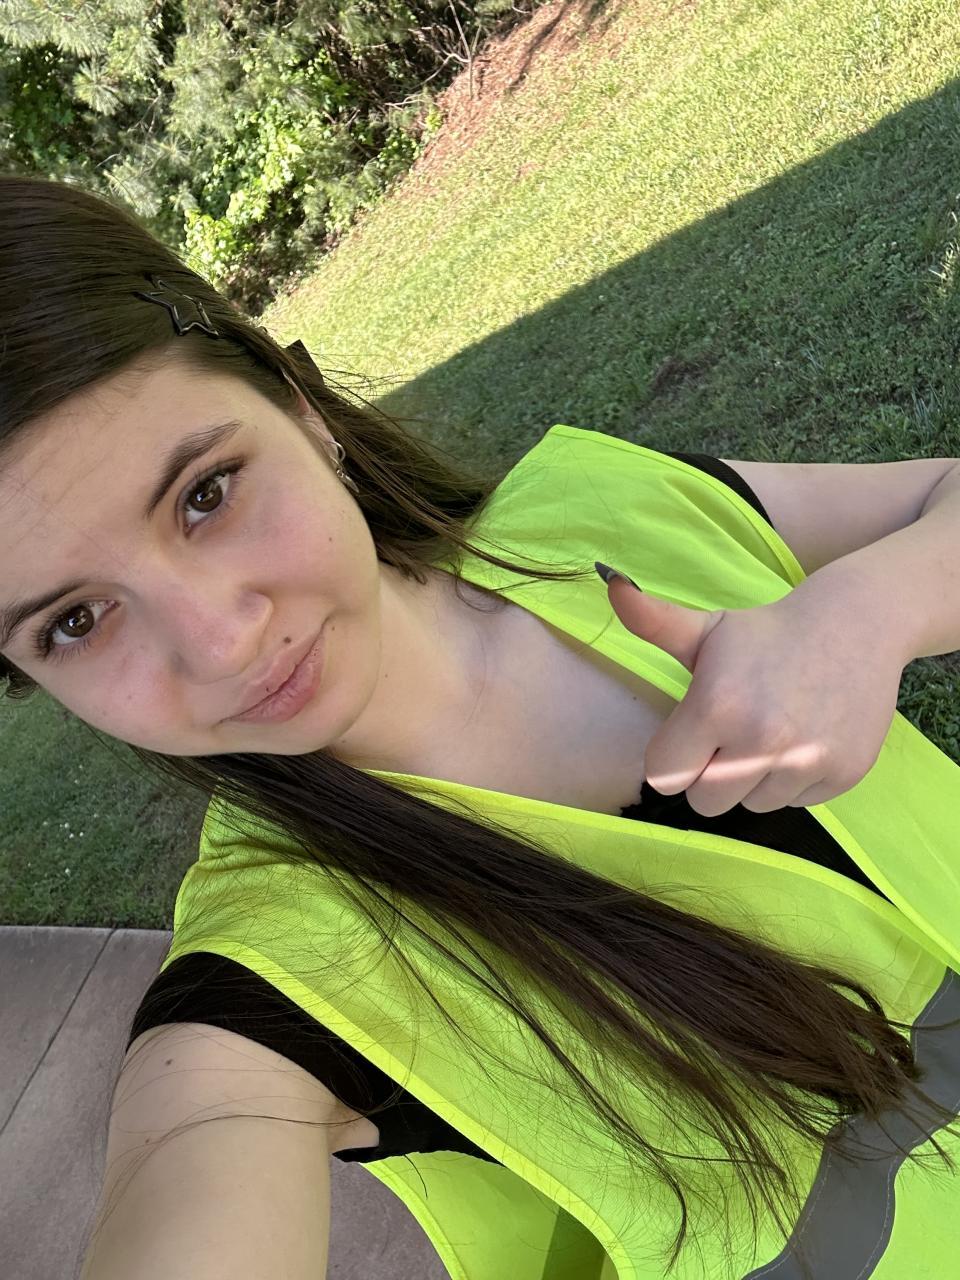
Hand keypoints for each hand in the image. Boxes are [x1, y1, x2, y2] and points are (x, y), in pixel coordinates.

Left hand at [601, 571, 904, 816]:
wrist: (855, 624)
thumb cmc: (766, 633)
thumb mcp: (707, 628)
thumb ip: (653, 621)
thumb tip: (614, 586)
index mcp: (718, 706)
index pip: (665, 777)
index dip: (673, 756)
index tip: (692, 733)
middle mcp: (762, 741)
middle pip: (705, 802)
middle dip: (709, 775)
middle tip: (731, 735)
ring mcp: (806, 761)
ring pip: (753, 806)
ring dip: (754, 779)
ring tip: (772, 731)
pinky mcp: (842, 774)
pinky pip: (796, 802)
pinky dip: (794, 780)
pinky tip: (804, 736)